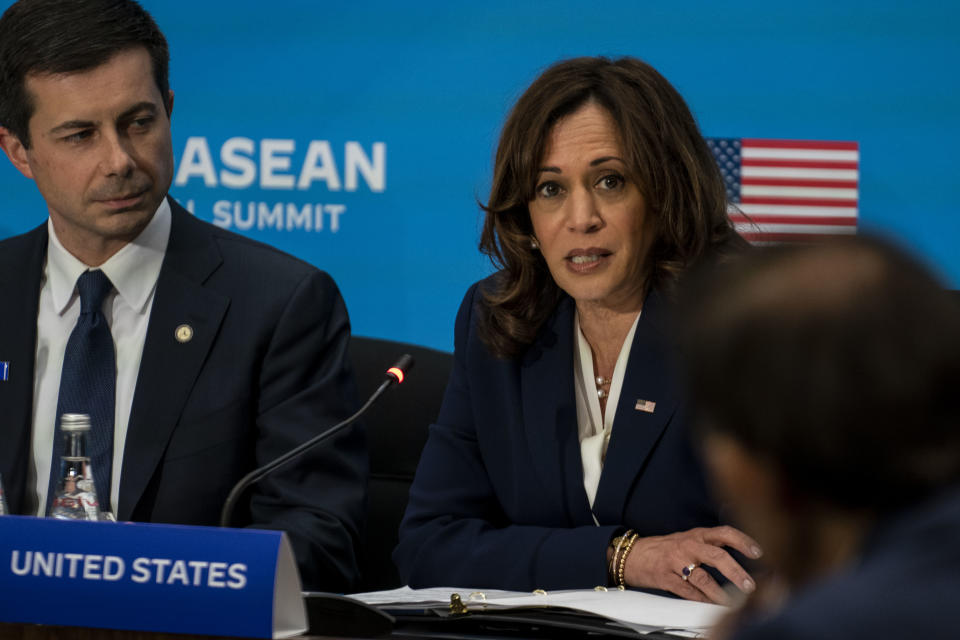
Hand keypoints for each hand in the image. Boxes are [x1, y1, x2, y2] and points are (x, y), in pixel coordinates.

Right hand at [621, 526, 761, 603]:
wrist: (634, 555)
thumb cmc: (667, 549)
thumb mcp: (690, 539)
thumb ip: (713, 545)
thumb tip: (743, 556)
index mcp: (697, 535)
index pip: (724, 533)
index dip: (743, 541)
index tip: (759, 552)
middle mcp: (688, 546)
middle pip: (716, 555)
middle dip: (736, 572)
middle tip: (749, 585)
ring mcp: (676, 562)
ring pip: (702, 577)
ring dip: (720, 592)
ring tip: (732, 603)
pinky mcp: (667, 578)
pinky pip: (688, 591)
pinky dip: (702, 600)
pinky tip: (711, 605)